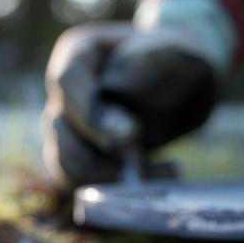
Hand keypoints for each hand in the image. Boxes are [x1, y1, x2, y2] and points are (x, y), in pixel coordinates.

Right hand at [41, 22, 220, 188]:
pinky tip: (152, 178)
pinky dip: (111, 191)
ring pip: (63, 161)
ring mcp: (67, 127)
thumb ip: (153, 61)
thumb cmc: (179, 61)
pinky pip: (77, 183)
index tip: (131, 134)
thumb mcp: (178, 51)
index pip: (66, 82)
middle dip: (100, 152)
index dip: (91, 114)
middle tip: (141, 160)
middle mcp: (65, 92)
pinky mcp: (79, 157)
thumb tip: (117, 86)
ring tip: (159, 172)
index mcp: (80, 53)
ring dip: (106, 177)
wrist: (183, 84)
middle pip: (60, 127)